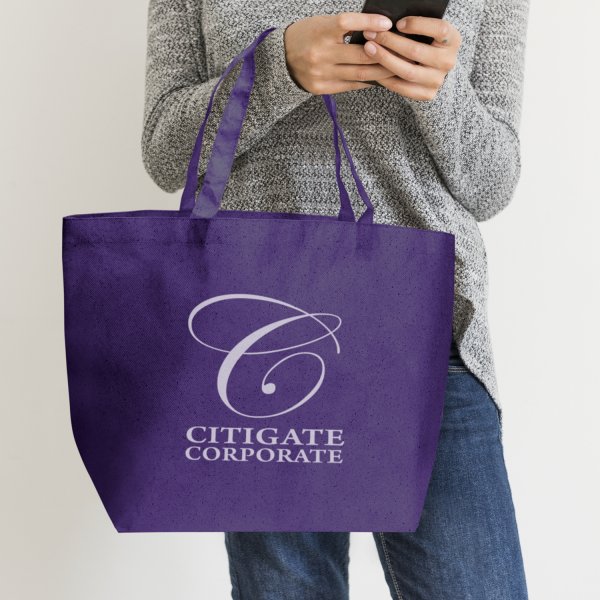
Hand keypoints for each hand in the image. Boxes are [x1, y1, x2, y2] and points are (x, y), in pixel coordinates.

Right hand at [283, 13, 397, 94]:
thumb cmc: (306, 36)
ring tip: (396, 67)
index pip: (348, 23)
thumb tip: (377, 30)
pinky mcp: (322, 88)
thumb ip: (346, 28)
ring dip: (381, 71)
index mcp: (319, 32)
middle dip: (384, 53)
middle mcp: (320, 53)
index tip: (387, 24)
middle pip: (360, 54)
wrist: (280, 60)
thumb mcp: (322, 23)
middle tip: (402, 51)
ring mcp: (321, 73)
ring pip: (359, 73)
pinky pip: (351, 85)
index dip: (369, 23)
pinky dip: (367, 81)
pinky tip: (379, 78)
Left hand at [362, 16, 461, 99]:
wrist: (437, 71)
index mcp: (453, 40)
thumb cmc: (428, 44)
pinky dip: (386, 78)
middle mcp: (448, 61)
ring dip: (385, 59)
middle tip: (372, 34)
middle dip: (390, 42)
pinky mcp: (427, 94)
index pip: (439, 29)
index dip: (418, 25)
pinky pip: (403, 88)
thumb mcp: (429, 32)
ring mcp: (438, 80)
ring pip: (407, 71)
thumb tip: (389, 20)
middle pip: (416, 52)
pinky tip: (373, 68)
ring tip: (369, 49)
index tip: (398, 23)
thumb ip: (417, 27)